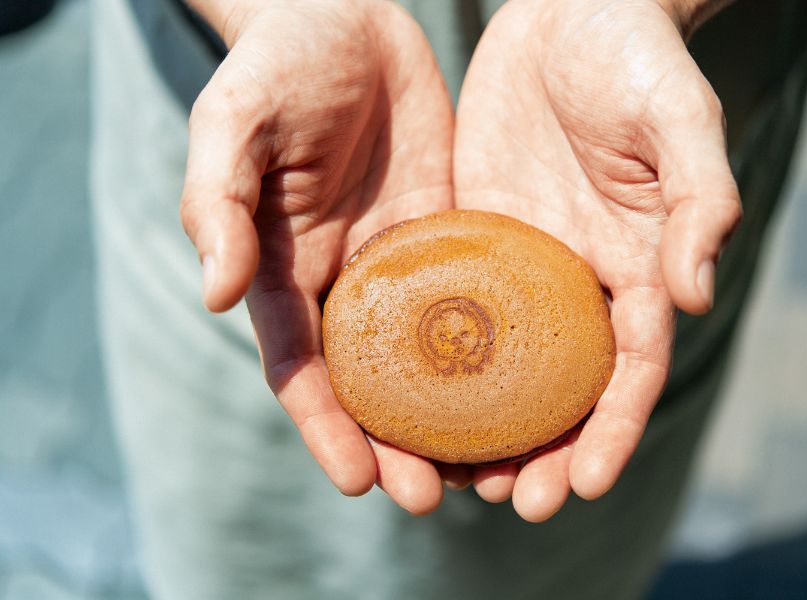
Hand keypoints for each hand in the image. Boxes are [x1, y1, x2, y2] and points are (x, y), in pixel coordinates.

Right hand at [179, 0, 454, 513]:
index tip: (358, 482)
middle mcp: (348, 282)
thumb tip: (218, 295)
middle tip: (434, 497)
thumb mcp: (236, 123)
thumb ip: (219, 203)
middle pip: (370, 384)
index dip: (326, 428)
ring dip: (453, 417)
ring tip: (492, 466)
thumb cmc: (279, 63)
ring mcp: (405, 263)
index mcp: (287, 270)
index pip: (302, 367)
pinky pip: (480, 299)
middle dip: (395, 444)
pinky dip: (498, 350)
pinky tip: (533, 382)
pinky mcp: (454, 233)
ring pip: (431, 359)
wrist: (345, 15)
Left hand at [454, 0, 740, 520]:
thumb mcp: (677, 118)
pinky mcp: (470, 234)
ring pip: (501, 363)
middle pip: (564, 385)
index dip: (614, 428)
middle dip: (548, 449)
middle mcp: (577, 277)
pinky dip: (431, 358)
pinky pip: (447, 305)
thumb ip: (697, 199)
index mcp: (636, 263)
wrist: (567, 10)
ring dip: (483, 424)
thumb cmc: (635, 57)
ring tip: (455, 476)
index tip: (589, 483)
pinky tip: (402, 396)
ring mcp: (520, 261)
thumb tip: (694, 295)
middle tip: (517, 501)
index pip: (632, 366)